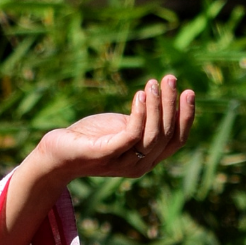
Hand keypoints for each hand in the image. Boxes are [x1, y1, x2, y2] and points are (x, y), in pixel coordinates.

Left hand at [35, 72, 195, 183]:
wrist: (57, 153)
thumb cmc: (91, 137)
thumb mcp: (123, 127)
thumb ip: (145, 121)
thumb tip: (167, 99)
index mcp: (148, 159)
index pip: (177, 141)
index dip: (186, 117)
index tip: (189, 91)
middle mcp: (139, 165)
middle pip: (167, 135)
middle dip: (171, 104)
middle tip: (169, 78)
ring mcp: (122, 163)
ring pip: (153, 135)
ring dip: (157, 106)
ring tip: (152, 83)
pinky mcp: (105, 155)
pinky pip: (132, 135)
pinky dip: (140, 113)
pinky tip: (140, 95)